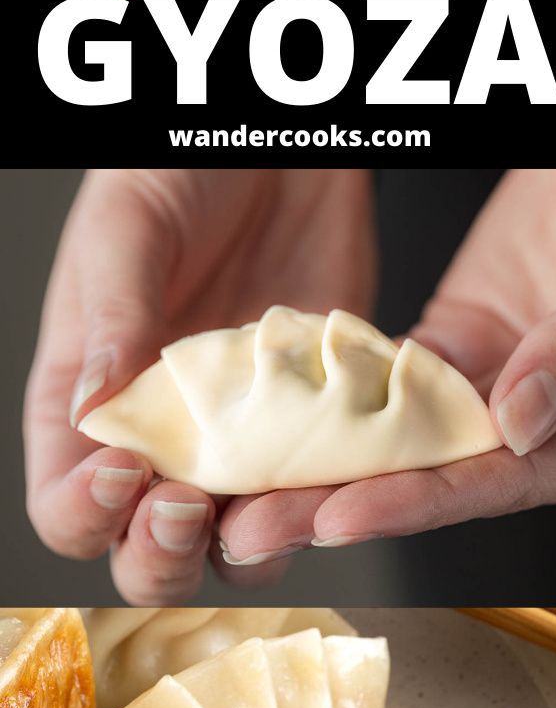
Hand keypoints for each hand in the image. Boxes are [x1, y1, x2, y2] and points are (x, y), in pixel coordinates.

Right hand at [25, 168, 375, 602]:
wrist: (282, 154)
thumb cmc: (180, 175)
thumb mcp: (128, 229)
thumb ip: (113, 318)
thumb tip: (89, 408)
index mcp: (86, 408)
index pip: (65, 506)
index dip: (85, 513)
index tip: (123, 469)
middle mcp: (160, 444)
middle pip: (144, 553)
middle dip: (159, 552)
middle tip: (186, 503)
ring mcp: (238, 446)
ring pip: (235, 547)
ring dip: (249, 547)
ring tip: (268, 506)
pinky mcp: (309, 432)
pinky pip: (317, 495)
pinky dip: (328, 505)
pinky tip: (337, 477)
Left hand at [218, 169, 555, 562]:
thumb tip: (517, 427)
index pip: (491, 482)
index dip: (412, 504)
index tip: (336, 517)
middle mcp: (525, 425)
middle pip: (422, 476)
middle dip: (334, 504)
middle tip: (254, 525)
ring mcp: (480, 386)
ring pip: (389, 433)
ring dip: (317, 459)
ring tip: (242, 483)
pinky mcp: (448, 347)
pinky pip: (381, 375)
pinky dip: (328, 387)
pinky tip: (271, 401)